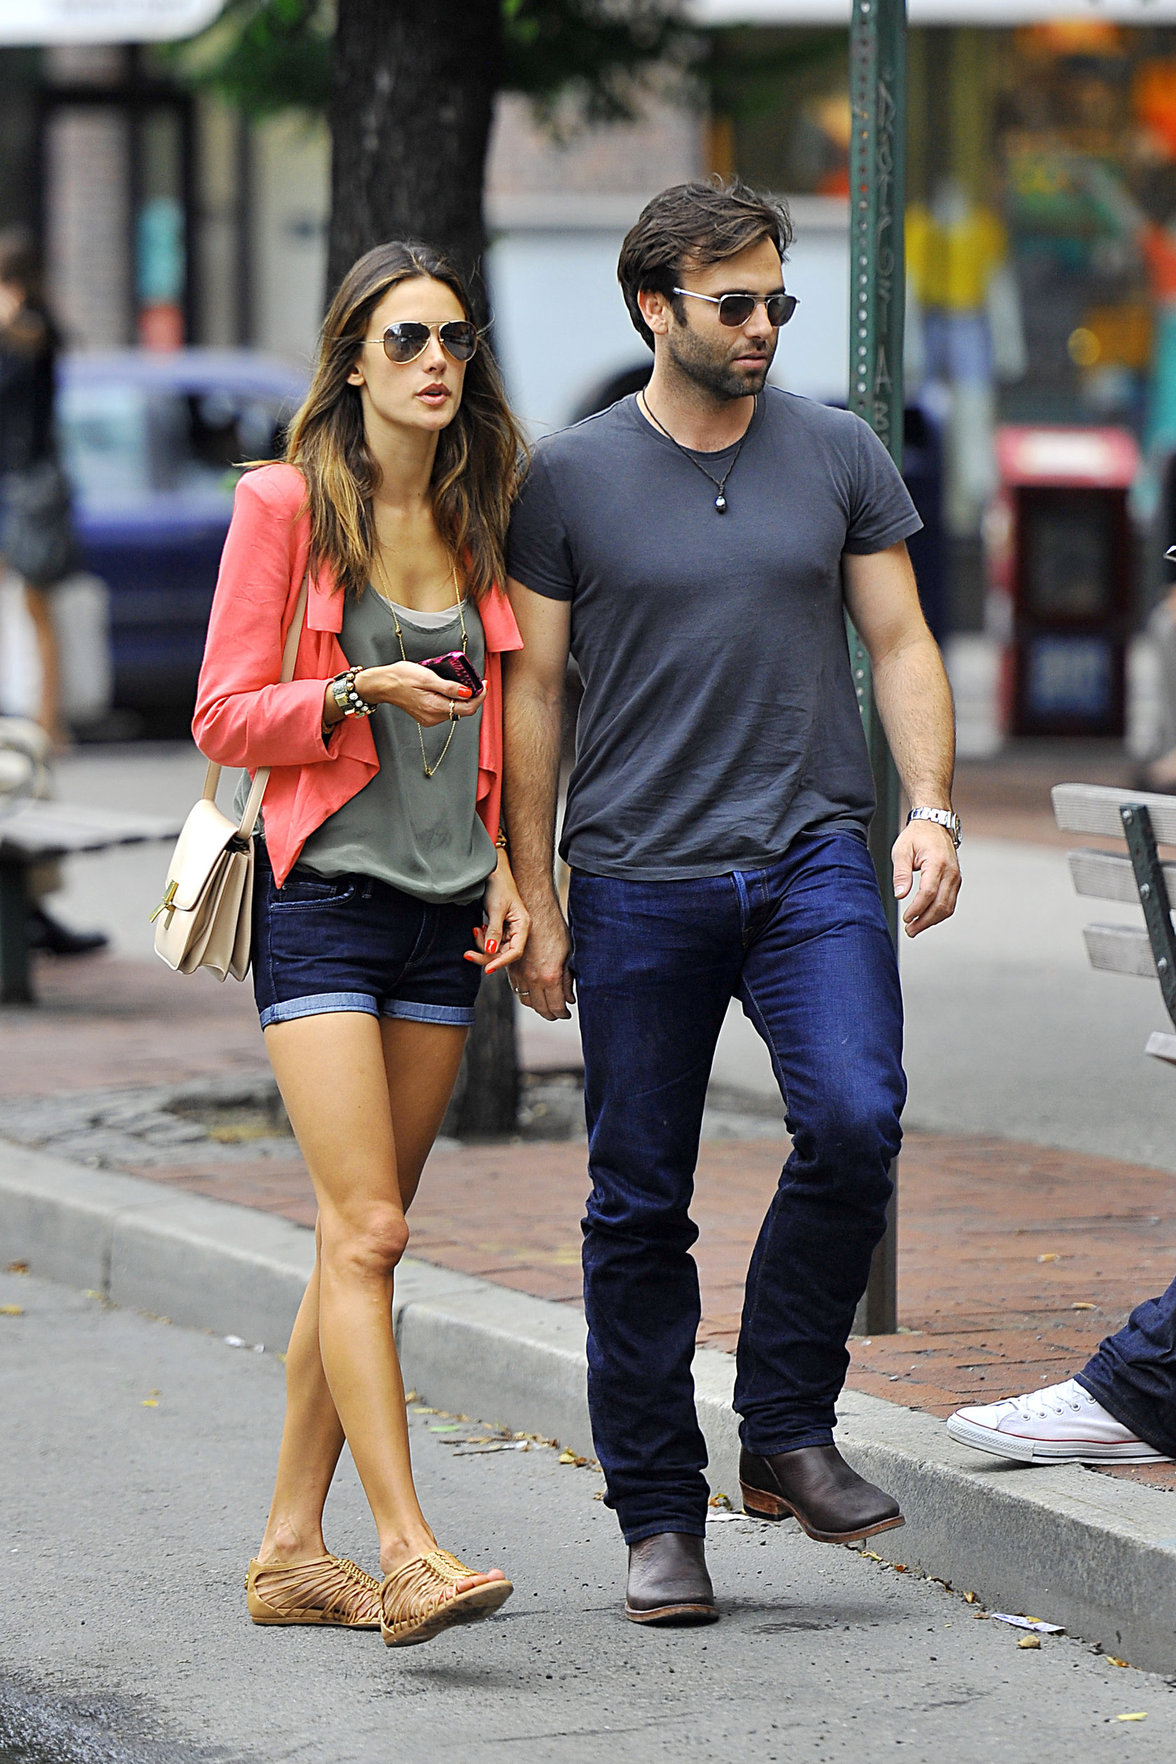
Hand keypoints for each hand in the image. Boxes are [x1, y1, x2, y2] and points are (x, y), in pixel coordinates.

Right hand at [358, 661, 484, 727]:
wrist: (382, 685)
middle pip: (463, 710)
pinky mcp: (426, 716)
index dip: (479, 696)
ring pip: (455, 710)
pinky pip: (445, 709)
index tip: (483, 684)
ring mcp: (430, 718)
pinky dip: (450, 699)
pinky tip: (446, 688)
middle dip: (472, 696)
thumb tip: (468, 692)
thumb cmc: (401, 677)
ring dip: (460, 697)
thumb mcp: (427, 677)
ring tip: (458, 681)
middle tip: (474, 680)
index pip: (468, 708)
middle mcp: (433, 717)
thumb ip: (449, 687)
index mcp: (435, 707)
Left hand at [466, 854, 530, 975]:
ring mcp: (509, 929)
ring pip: (496, 948)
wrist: (492, 870)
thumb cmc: (499, 885)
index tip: (487, 969)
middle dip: (486, 954)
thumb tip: (491, 951)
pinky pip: (491, 941)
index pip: (515, 951)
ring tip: (476, 930)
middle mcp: (518, 930)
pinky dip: (483, 938)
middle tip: (468, 953)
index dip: (501, 962)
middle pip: (504, 953)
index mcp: (523, 925)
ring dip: (483, 944)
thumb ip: (494, 931)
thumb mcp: (496, 908)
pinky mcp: (500, 927)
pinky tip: (478, 928)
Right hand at [509, 901, 573, 1019]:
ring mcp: (520, 974)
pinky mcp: (511, 967)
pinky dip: (526, 995)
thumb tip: (570, 998)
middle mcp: (533, 978)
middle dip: (551, 1014)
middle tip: (558, 1014)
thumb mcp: (568, 954)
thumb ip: (567, 979)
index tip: (567, 1013)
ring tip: (547, 1005)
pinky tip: (534, 993)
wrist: (533, 909)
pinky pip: (517, 989)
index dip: (562, 1014)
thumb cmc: (554, 927)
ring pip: (526, 1001)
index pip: (556, 1006)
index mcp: (550, 976)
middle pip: (540, 1008)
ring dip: (537, 1006)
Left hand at [891, 821, 960, 936]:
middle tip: (910, 930)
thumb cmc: (917, 836)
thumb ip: (901, 873)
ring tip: (915, 928)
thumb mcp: (902, 851)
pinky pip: (950, 902)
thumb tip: (900, 894)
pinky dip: (938, 913)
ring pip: (948, 907)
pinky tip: (925, 918)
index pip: (929, 892)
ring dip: (932, 920)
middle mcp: (951, 872)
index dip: (917, 909)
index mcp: (937, 862)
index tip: (906, 918)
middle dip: (925, 921)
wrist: (934, 824)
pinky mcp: (956, 881)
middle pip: (941, 904)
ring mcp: (956, 877)